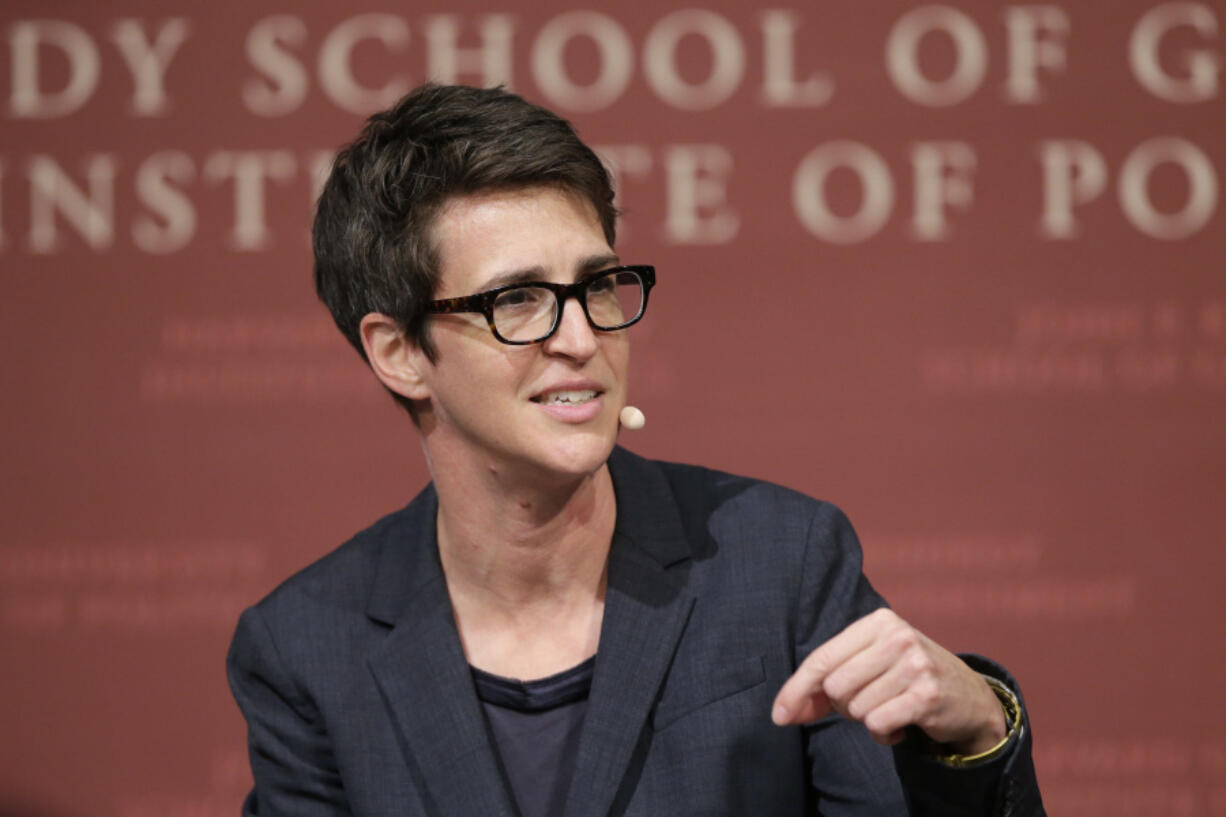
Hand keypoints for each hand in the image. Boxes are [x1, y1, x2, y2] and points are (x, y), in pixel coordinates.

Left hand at [771, 608, 1006, 753]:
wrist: (970, 698)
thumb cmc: (907, 678)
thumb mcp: (871, 665)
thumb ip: (826, 683)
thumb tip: (784, 713)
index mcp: (878, 622)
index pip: (821, 659)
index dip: (796, 690)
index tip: (780, 716)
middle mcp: (897, 636)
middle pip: (835, 687)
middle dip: (844, 706)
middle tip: (871, 702)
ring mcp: (915, 664)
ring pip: (856, 709)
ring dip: (868, 720)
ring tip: (891, 709)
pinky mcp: (927, 695)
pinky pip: (878, 725)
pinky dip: (884, 735)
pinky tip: (902, 725)